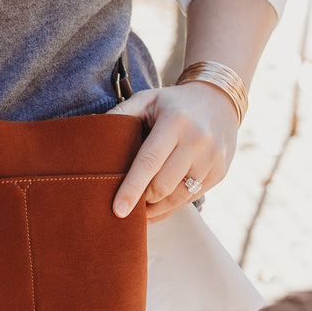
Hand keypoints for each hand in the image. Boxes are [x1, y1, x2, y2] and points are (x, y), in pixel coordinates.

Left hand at [108, 82, 238, 220]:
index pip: (149, 162)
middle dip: (142, 199)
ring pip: (179, 196)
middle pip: (163, 185)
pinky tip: (158, 206)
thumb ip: (121, 114)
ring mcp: (212, 159)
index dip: (132, 188)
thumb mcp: (147, 99)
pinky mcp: (220, 172)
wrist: (220, 100)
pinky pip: (192, 198)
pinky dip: (172, 206)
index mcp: (175, 122)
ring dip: (157, 208)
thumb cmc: (174, 103)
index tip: (118, 209)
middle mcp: (198, 141)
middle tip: (126, 205)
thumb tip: (91, 131)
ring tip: (140, 211)